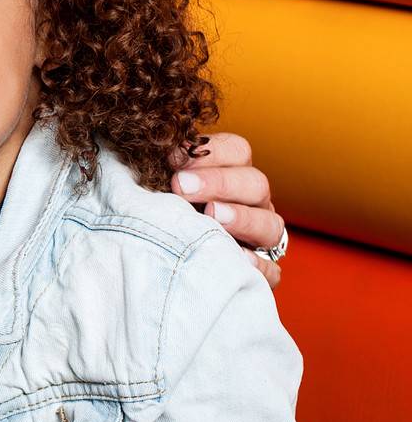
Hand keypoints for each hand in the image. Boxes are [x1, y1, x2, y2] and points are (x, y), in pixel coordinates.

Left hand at [170, 132, 284, 287]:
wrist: (151, 259)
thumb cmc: (155, 211)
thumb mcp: (157, 185)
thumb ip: (162, 168)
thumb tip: (156, 149)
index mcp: (231, 173)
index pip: (237, 151)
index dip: (210, 152)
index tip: (172, 158)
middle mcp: (251, 203)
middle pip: (255, 184)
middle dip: (218, 182)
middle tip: (180, 186)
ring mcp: (259, 237)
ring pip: (270, 224)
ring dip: (242, 218)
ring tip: (211, 215)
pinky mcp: (257, 272)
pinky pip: (271, 270)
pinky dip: (258, 265)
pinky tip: (238, 259)